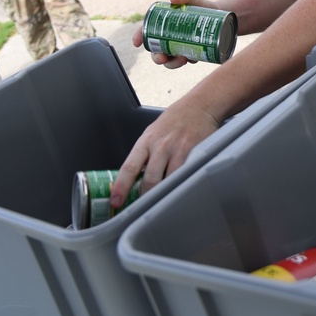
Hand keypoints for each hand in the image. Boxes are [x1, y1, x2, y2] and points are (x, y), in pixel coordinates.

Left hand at [110, 91, 221, 205]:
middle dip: (145, 198)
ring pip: (169, 181)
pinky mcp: (196, 154)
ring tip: (161, 204)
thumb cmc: (174, 121)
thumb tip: (133, 181)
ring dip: (164, 195)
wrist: (200, 106)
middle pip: (150, 180)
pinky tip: (180, 190)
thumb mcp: (152, 134)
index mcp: (146, 141)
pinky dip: (182, 186)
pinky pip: (187, 176)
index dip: (121, 186)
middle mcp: (162, 146)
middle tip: (142, 209)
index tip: (115, 201)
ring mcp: (180, 150)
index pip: (130, 167)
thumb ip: (144, 155)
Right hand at [133, 0, 218, 68]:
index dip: (139, 37)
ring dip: (173, 64)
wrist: (220, 15)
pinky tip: (193, 58)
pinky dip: (187, 61)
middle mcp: (169, 37)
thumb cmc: (201, 6)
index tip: (137, 43)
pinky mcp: (191, 52)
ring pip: (170, 61)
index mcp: (164, 25)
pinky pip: (186, 60)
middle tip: (163, 58)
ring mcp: (180, 46)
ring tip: (183, 59)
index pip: (147, 31)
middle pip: (156, 52)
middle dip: (157, 58)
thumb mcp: (193, 0)